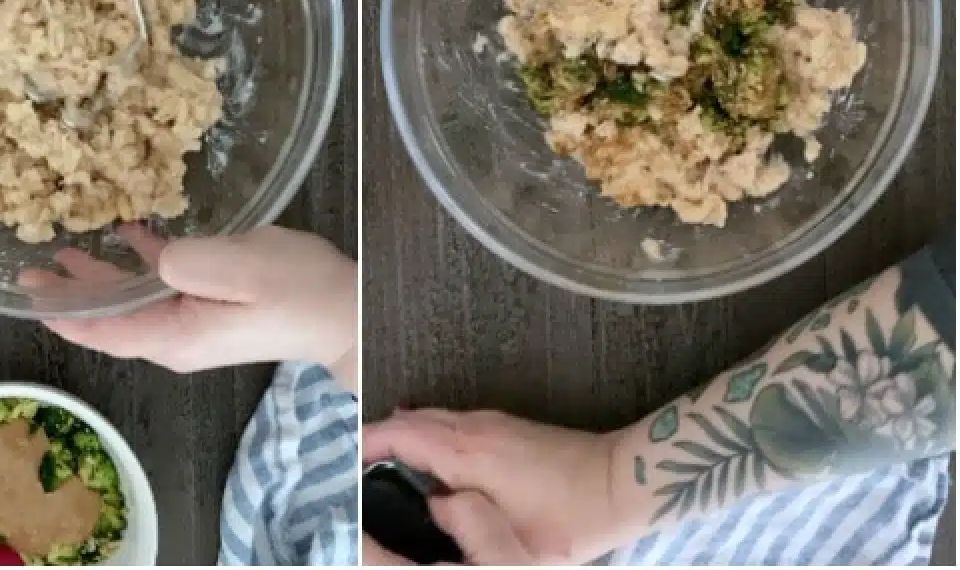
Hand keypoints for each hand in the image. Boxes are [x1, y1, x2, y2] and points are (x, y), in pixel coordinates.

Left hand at [22, 224, 356, 389]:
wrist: (343, 311)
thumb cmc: (294, 289)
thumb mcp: (239, 267)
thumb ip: (184, 261)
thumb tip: (151, 256)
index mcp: (173, 334)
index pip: (101, 331)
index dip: (61, 312)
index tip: (26, 293)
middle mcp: (173, 337)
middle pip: (108, 318)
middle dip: (69, 293)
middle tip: (30, 264)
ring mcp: (191, 324)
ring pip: (131, 302)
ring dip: (99, 277)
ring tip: (65, 249)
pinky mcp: (208, 308)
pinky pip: (160, 288)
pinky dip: (138, 264)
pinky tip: (128, 234)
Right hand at [361, 409, 621, 565]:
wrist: (618, 482)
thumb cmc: (570, 520)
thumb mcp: (515, 543)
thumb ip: (466, 526)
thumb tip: (434, 508)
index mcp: (469, 452)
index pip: (403, 433)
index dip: (368, 443)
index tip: (342, 457)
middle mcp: (475, 427)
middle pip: (412, 418)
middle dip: (378, 435)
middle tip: (353, 462)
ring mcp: (492, 423)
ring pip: (433, 417)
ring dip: (403, 432)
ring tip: (379, 459)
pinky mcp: (506, 427)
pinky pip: (451, 421)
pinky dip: (427, 432)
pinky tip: (426, 456)